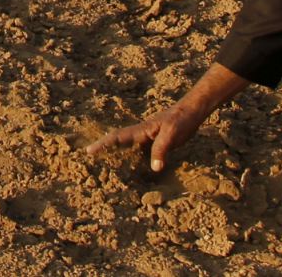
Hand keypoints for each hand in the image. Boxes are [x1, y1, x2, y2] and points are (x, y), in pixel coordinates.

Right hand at [83, 62, 248, 170]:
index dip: (103, 144)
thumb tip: (154, 169)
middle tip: (89, 156)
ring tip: (106, 164)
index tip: (89, 151)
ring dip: (117, 153)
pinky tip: (134, 167)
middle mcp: (141, 134)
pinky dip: (133, 158)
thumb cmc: (182, 120)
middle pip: (118, 141)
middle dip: (104, 148)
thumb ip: (161, 150)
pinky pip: (141, 151)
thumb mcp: (172, 134)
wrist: (193, 111)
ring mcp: (148, 138)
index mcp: (141, 131)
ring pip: (128, 147)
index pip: (117, 137)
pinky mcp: (157, 142)